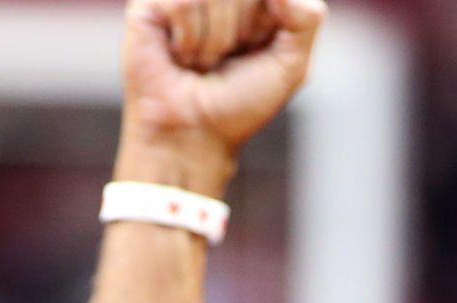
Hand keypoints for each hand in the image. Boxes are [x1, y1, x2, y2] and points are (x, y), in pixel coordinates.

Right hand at [116, 0, 326, 195]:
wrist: (192, 136)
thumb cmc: (239, 104)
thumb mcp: (291, 65)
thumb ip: (306, 18)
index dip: (265, 21)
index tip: (254, 48)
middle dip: (240, 31)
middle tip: (225, 59)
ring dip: (214, 41)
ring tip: (201, 62)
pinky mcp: (149, 4)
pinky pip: (184, 2)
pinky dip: (188, 40)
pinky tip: (178, 56)